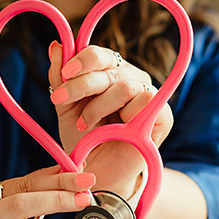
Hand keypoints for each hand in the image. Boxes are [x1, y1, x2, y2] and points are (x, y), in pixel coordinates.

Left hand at [47, 41, 173, 197]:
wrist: (98, 173)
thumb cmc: (84, 139)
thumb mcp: (66, 108)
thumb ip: (60, 78)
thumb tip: (56, 46)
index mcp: (109, 72)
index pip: (99, 54)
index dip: (81, 60)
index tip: (63, 75)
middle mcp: (130, 78)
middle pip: (109, 67)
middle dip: (81, 84)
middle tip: (60, 100)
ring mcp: (148, 94)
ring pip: (125, 86)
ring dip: (99, 106)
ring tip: (85, 124)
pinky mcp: (163, 115)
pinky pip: (147, 101)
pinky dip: (125, 115)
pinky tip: (114, 129)